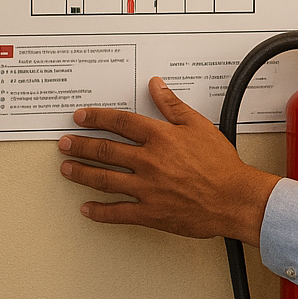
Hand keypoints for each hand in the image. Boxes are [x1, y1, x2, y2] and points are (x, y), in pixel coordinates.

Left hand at [59, 77, 278, 246]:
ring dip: (82, 173)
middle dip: (80, 145)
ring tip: (66, 169)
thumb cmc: (221, 164)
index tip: (81, 117)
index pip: (120, 122)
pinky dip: (99, 211)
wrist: (234, 198)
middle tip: (64, 143)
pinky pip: (118, 213)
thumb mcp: (199, 125)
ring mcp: (146, 189)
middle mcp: (148, 161)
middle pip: (105, 150)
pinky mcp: (150, 213)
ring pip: (104, 179)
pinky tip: (86, 208)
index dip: (97, 117)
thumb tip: (156, 85)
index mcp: (160, 138)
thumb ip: (173, 105)